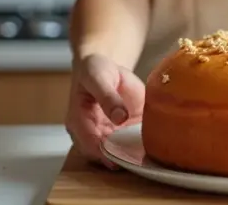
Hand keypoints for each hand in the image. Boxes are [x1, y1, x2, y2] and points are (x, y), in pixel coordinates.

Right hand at [65, 53, 145, 168]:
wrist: (103, 68)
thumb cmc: (95, 70)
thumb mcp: (98, 77)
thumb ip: (108, 96)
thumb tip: (120, 117)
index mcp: (77, 120)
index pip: (88, 144)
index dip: (104, 154)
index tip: (121, 158)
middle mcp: (89, 133)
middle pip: (101, 155)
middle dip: (119, 159)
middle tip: (138, 159)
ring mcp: (104, 135)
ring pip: (115, 154)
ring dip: (129, 156)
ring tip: (145, 156)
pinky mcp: (119, 133)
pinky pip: (127, 146)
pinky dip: (137, 149)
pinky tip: (149, 147)